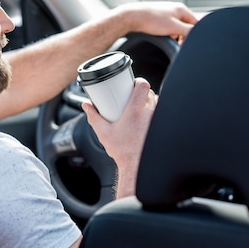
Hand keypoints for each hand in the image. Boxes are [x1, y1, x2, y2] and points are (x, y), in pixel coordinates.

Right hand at [82, 78, 157, 197]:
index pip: (143, 86)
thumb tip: (86, 106)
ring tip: (140, 107)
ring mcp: (157, 120)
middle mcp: (149, 114)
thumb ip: (93, 117)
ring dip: (149, 101)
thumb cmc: (122, 151)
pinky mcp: (162, 127)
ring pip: (157, 102)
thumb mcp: (103, 132)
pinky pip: (160, 113)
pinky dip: (155, 112)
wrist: (136, 166)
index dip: (139, 81)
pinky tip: (148, 117)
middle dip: (142, 92)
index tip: (133, 84)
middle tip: (132, 96)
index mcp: (135, 111)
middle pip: (150, 92)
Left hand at [115, 1, 197, 43]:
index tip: (185, 44)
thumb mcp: (173, 27)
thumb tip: (197, 34)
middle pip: (186, 25)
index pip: (195, 23)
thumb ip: (188, 31)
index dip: (192, 35)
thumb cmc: (151, 20)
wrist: (132, 17)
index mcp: (181, 9)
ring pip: (176, 27)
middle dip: (183, 35)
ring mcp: (166, 12)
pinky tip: (161, 36)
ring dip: (174, 35)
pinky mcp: (159, 17)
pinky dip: (167, 33)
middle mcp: (175, 9)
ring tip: (167, 38)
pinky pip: (168, 27)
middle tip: (177, 43)